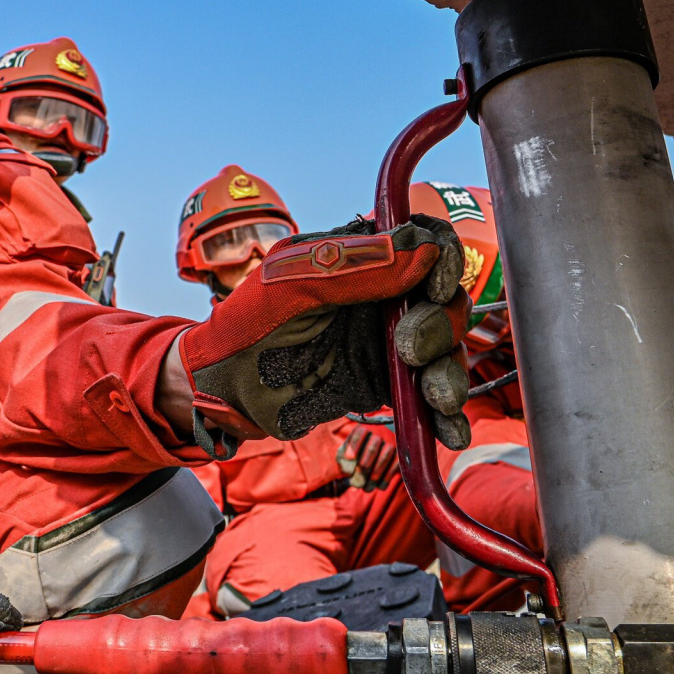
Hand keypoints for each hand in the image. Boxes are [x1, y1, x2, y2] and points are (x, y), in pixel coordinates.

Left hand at [179, 214, 467, 441]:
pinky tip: (450, 433)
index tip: (435, 286)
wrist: (223, 393)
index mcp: (360, 257)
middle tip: (408, 349)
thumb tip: (424, 249)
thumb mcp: (292, 287)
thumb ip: (357, 267)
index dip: (444, 257)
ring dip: (449, 371)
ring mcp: (386, 340)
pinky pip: (426, 394)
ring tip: (435, 397)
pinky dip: (445, 414)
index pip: (424, 240)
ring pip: (444, 348)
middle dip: (440, 324)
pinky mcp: (384, 383)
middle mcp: (381, 294)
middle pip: (444, 298)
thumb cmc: (244, 327)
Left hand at [337, 422, 397, 489]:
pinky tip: (380, 486)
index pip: (358, 436)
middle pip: (372, 450)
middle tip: (356, 484)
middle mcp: (379, 432)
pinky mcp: (400, 453)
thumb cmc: (357, 452)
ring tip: (367, 488)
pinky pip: (395, 465)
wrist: (380, 449)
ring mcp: (391, 441)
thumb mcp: (347, 451)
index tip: (347, 471)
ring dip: (375, 476)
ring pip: (384, 458)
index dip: (352, 452)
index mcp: (363, 428)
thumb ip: (343, 459)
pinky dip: (387, 477)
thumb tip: (347, 471)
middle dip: (363, 470)